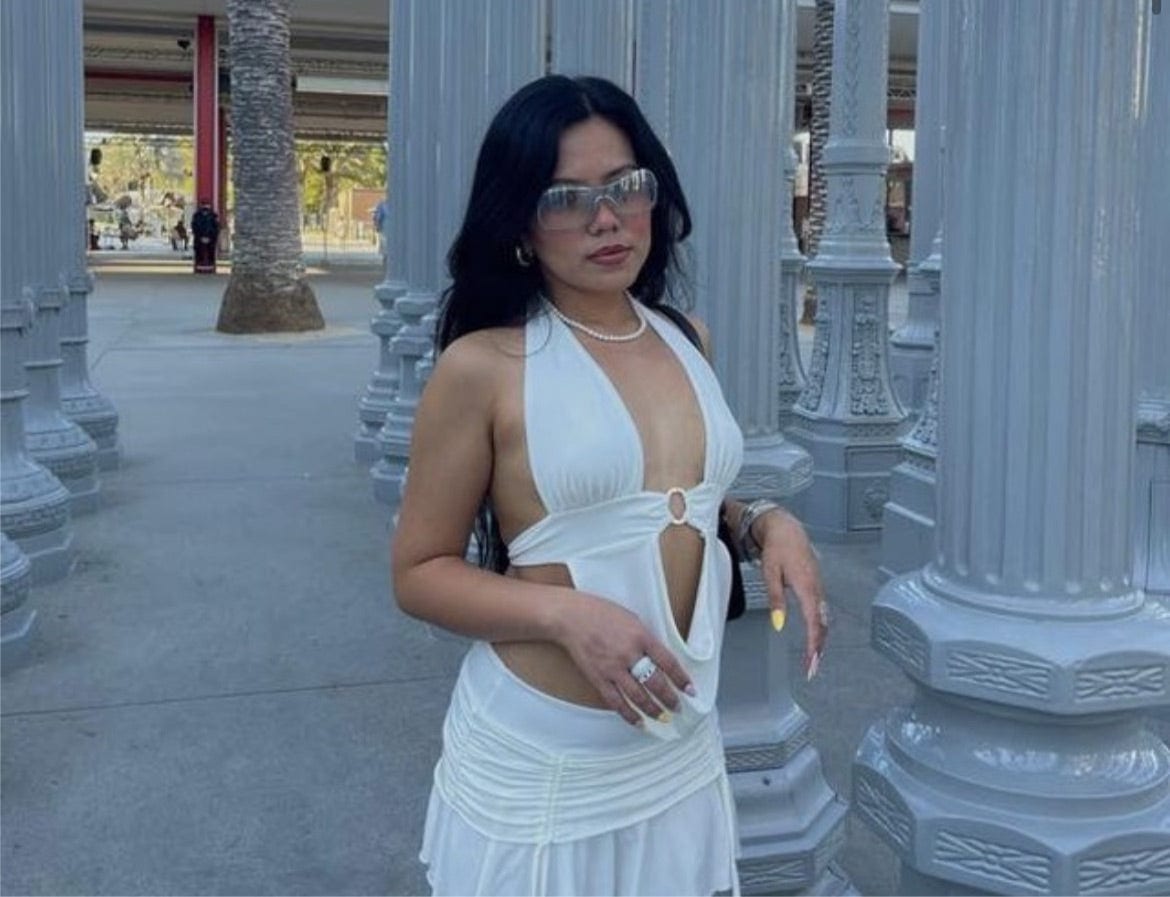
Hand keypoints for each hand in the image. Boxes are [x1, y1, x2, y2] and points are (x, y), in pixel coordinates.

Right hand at [553, 593, 693, 725]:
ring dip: (653, 710)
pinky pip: (616, 702)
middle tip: (678, 708)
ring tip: (663, 717)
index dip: (681, 679)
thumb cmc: (601, 613)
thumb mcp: (631, 619)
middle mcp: (629, 654)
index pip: (668, 662)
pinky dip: (629, 714)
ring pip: (638, 696)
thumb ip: (646, 639)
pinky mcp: (598, 678)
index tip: (690, 690)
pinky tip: (638, 722)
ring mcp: (612, 668)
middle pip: (655, 683)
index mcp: (641, 636)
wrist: (571, 618)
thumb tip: (660, 659)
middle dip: (670, 698)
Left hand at [756, 508, 827, 677]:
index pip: (814, 623)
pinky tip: (815, 637)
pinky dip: (820, 627)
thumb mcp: (770, 573)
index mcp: (807, 586)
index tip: (811, 662)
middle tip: (812, 668)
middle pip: (822, 625)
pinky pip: (822, 611)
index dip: (813, 645)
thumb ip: (776, 599)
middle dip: (818, 649)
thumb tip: (779, 624)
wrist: (786, 529)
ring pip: (824, 619)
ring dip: (820, 640)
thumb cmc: (777, 548)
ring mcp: (819, 587)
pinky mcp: (817, 586)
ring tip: (813, 659)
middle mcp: (817, 589)